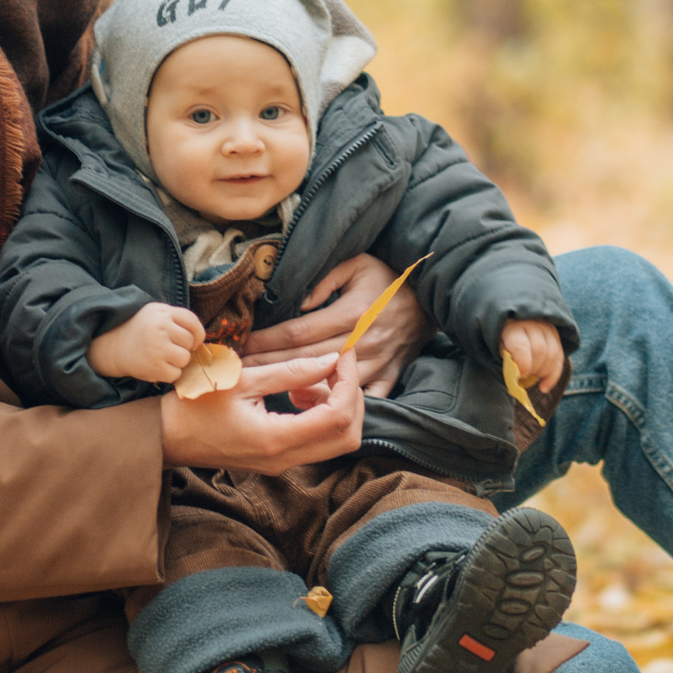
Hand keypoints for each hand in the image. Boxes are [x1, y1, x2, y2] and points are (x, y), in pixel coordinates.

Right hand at [87, 303, 206, 382]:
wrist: (113, 346)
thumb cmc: (139, 329)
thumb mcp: (155, 313)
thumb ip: (176, 318)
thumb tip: (200, 336)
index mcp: (163, 313)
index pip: (193, 322)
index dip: (197, 334)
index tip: (193, 340)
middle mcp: (162, 328)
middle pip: (190, 342)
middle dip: (184, 347)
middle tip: (169, 348)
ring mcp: (159, 348)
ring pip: (185, 359)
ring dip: (177, 361)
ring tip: (162, 357)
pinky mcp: (155, 367)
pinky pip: (176, 374)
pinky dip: (169, 373)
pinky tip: (157, 366)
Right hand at [159, 351, 364, 474]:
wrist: (166, 437)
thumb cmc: (194, 404)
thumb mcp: (242, 379)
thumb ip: (290, 372)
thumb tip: (331, 361)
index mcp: (276, 439)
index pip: (338, 417)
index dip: (350, 382)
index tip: (343, 354)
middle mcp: (285, 459)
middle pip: (348, 436)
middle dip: (352, 397)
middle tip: (336, 366)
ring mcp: (282, 464)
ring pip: (337, 441)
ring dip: (336, 406)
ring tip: (310, 379)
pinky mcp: (278, 459)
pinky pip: (318, 441)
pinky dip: (322, 415)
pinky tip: (298, 392)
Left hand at [244, 255, 432, 397]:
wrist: (433, 296)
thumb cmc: (389, 278)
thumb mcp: (358, 263)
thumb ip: (325, 279)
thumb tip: (299, 303)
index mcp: (351, 313)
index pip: (298, 332)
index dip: (267, 340)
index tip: (243, 344)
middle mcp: (362, 341)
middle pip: (304, 359)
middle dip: (269, 365)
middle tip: (238, 371)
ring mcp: (377, 363)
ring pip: (328, 383)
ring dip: (295, 388)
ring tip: (264, 391)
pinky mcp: (389, 377)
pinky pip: (361, 400)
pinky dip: (338, 406)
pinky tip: (312, 408)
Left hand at [500, 318, 565, 394]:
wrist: (511, 327)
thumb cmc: (502, 342)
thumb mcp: (499, 349)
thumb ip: (507, 361)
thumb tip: (517, 377)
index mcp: (513, 326)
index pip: (521, 346)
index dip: (522, 365)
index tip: (519, 374)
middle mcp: (533, 323)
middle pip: (540, 350)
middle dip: (533, 369)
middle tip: (524, 376)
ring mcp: (547, 327)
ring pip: (553, 354)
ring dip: (543, 372)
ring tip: (531, 377)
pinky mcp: (555, 335)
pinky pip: (559, 358)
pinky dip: (553, 376)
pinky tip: (544, 387)